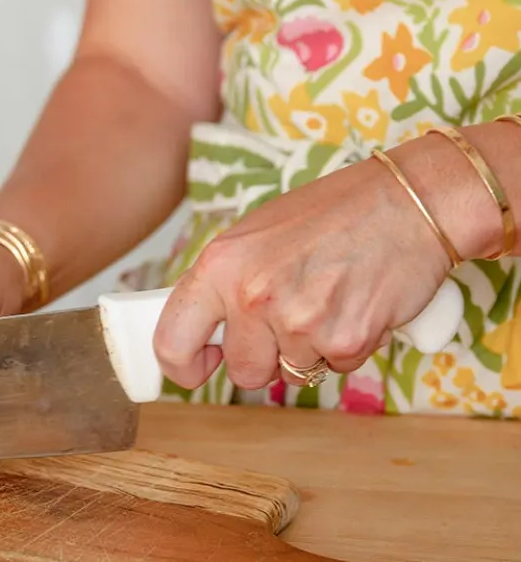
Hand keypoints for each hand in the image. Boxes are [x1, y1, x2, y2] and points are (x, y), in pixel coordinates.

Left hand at [152, 147, 464, 391]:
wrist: (405, 202)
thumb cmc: (330, 212)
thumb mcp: (255, 234)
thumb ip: (225, 281)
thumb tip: (203, 325)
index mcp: (219, 263)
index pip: (170, 340)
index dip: (184, 365)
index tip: (202, 364)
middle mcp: (251, 294)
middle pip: (241, 371)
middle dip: (264, 357)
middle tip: (289, 319)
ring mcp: (298, 320)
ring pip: (291, 374)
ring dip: (309, 350)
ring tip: (327, 299)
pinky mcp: (345, 339)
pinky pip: (336, 368)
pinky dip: (346, 346)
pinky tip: (355, 304)